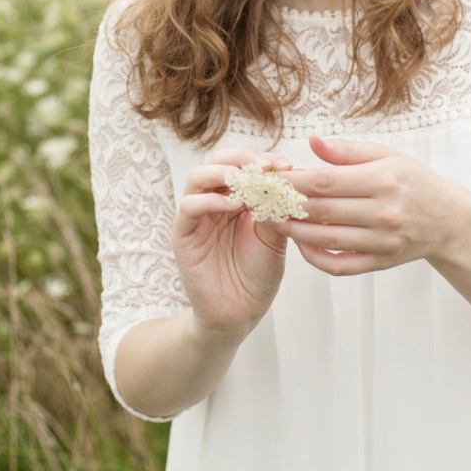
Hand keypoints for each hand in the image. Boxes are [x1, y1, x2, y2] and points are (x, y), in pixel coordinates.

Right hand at [172, 145, 291, 337]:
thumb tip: (285, 177)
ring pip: (199, 176)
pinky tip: (233, 205)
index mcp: (239, 198)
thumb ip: (277, 207)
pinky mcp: (182, 235)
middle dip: (244, 158)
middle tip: (267, 167)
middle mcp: (215, 201)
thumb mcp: (275, 236)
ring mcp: (197, 217)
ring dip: (225, 173)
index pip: (244, 163)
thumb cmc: (258, 275)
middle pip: (219, 160)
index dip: (264, 159)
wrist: (240, 312)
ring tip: (249, 183)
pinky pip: (189, 206)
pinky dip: (210, 200)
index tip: (287, 166)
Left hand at [273, 134, 470, 276]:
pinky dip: (314, 257)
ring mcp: (384, 241)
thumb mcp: (388, 156)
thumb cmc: (414, 182)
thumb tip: (311, 142)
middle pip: (322, 211)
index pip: (326, 181)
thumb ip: (348, 151)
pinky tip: (300, 242)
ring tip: (270, 220)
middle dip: (284, 205)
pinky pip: (339, 265)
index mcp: (385, 180)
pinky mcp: (381, 263)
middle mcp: (386, 212)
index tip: (269, 178)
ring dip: (292, 231)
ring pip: (325, 239)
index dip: (292, 181)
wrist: (448, 219)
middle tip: (259, 200)